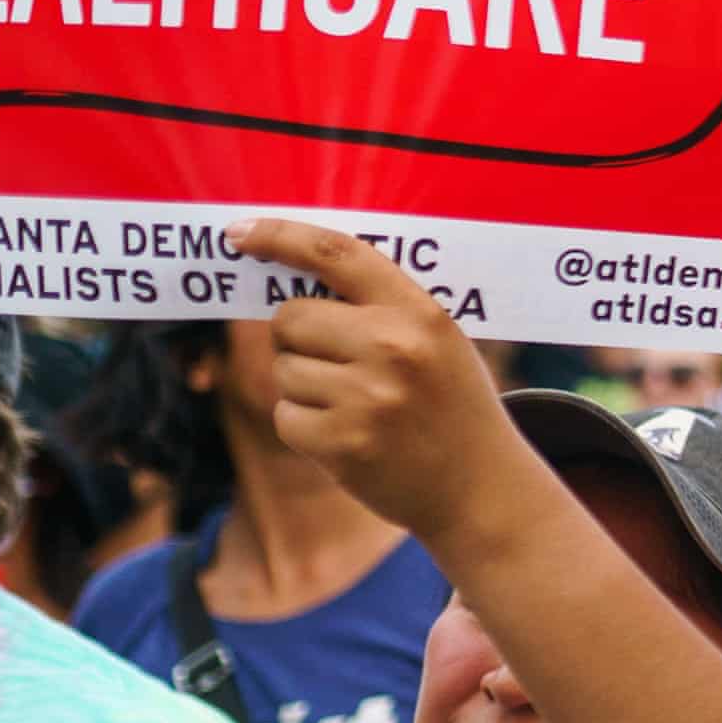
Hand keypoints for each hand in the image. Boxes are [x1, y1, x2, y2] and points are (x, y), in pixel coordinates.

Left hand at [230, 222, 534, 545]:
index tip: (239, 234)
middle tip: (340, 367)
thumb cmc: (450, 406)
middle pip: (290, 319)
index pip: (336, 255)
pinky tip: (348, 439)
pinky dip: (306, 429)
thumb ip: (379, 310)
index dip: (280, 237)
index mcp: (419, 313)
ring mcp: (366, 398)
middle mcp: (393, 348)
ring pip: (284, 371)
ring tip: (357, 409)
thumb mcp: (438, 342)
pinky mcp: (341, 444)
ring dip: (305, 390)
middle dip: (299, 341)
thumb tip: (288, 288)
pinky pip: (286, 417)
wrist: (482, 488)